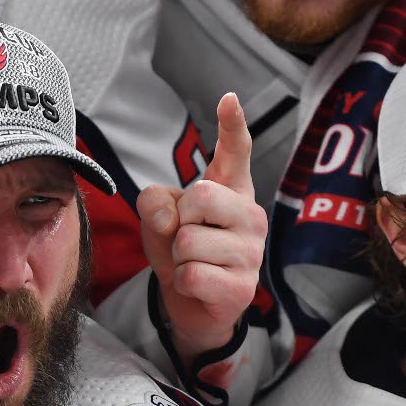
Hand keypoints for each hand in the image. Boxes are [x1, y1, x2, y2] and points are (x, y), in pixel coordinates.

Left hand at [138, 93, 267, 367]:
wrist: (196, 306)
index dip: (232, 125)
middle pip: (201, 196)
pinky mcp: (243, 287)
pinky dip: (183, 283)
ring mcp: (252, 253)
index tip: (228, 99)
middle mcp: (250, 215)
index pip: (236, 151)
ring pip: (190, 242)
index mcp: (232, 190)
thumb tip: (170, 219)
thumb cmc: (182, 251)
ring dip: (178, 257)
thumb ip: (154, 203)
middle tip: (187, 238)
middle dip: (179, 221)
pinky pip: (192, 275)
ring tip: (192, 264)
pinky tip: (198, 286)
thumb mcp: (160, 219)